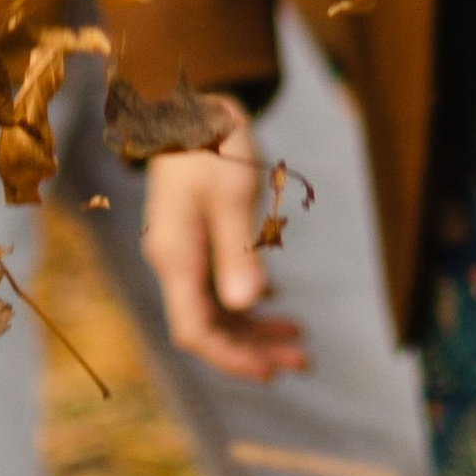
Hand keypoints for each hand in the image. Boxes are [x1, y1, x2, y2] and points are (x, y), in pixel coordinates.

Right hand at [142, 126, 306, 378]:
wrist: (189, 104)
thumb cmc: (211, 142)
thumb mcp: (231, 194)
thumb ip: (237, 251)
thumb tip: (250, 304)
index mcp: (176, 257)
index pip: (196, 331)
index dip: (231, 357)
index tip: (271, 370)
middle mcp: (174, 262)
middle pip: (208, 328)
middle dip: (252, 350)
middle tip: (301, 362)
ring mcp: (183, 253)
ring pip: (216, 309)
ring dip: (254, 329)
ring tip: (298, 340)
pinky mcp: (194, 241)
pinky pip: (218, 286)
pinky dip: (247, 301)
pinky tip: (276, 302)